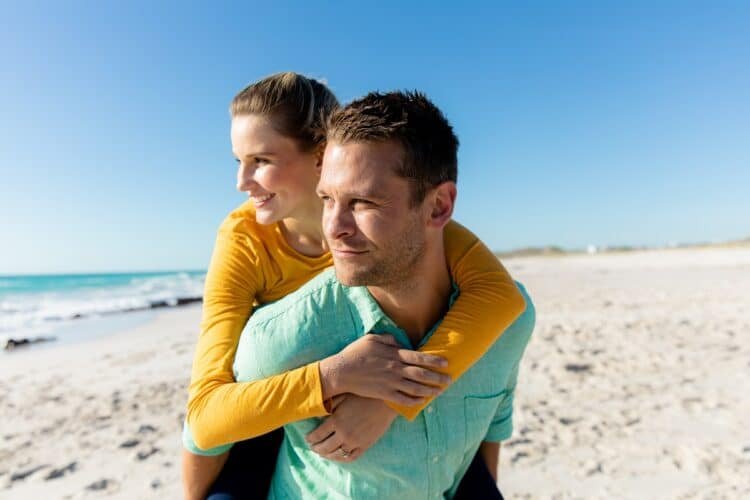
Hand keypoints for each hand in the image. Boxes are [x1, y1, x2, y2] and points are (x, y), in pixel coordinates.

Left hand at [306, 395, 396, 461]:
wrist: (385, 402)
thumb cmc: (363, 395)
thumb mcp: (343, 396)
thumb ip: (329, 405)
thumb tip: (317, 413)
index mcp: (336, 420)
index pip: (317, 435)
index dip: (310, 438)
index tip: (307, 438)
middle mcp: (343, 433)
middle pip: (324, 447)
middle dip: (316, 448)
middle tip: (312, 447)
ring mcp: (354, 441)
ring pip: (336, 455)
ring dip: (327, 455)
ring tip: (323, 453)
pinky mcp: (365, 445)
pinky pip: (350, 457)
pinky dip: (341, 458)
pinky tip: (337, 456)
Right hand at [319, 334, 451, 405]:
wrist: (341, 372)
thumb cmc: (355, 353)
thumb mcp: (371, 339)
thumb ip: (388, 339)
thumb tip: (400, 342)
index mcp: (393, 355)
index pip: (419, 357)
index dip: (434, 360)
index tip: (446, 362)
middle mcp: (395, 369)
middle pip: (421, 374)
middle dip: (437, 377)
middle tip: (449, 379)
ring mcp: (390, 383)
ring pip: (415, 388)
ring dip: (430, 390)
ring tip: (440, 391)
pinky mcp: (384, 394)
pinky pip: (403, 399)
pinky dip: (414, 401)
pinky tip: (422, 401)